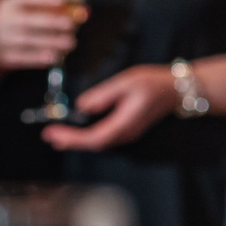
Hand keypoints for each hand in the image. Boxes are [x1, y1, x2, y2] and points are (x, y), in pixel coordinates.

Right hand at [0, 0, 82, 70]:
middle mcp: (0, 19)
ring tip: (71, 43)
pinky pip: (23, 58)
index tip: (62, 0)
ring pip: (28, 41)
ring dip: (52, 42)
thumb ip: (57, 2)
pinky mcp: (2, 58)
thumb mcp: (32, 7)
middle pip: (27, 20)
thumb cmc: (22, 21)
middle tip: (71, 24)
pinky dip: (40, 58)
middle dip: (52, 22)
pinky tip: (55, 56)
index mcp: (8, 2)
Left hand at [43, 64, 177, 150]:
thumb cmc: (153, 82)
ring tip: (57, 134)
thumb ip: (103, 95)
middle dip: (69, 141)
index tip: (51, 132)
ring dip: (77, 141)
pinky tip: (77, 131)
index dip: (71, 138)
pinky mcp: (127, 131)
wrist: (176, 89)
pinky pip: (104, 138)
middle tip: (48, 134)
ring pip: (98, 143)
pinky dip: (87, 137)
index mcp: (125, 123)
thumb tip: (81, 106)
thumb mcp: (126, 81)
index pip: (93, 138)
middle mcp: (125, 135)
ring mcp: (128, 135)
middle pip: (93, 145)